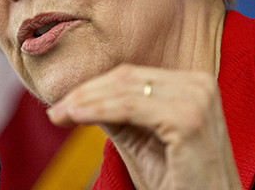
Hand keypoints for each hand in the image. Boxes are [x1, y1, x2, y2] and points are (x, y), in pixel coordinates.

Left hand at [46, 64, 240, 189]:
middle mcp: (200, 83)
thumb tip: (78, 98)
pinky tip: (77, 117)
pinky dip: (99, 110)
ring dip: (86, 101)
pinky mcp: (188, 119)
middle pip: (126, 77)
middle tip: (55, 111)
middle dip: (85, 93)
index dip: (93, 87)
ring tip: (60, 115)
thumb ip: (117, 115)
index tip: (62, 104)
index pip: (131, 76)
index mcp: (193, 83)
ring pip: (125, 89)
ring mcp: (197, 98)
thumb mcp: (142, 142)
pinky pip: (130, 107)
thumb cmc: (180, 184)